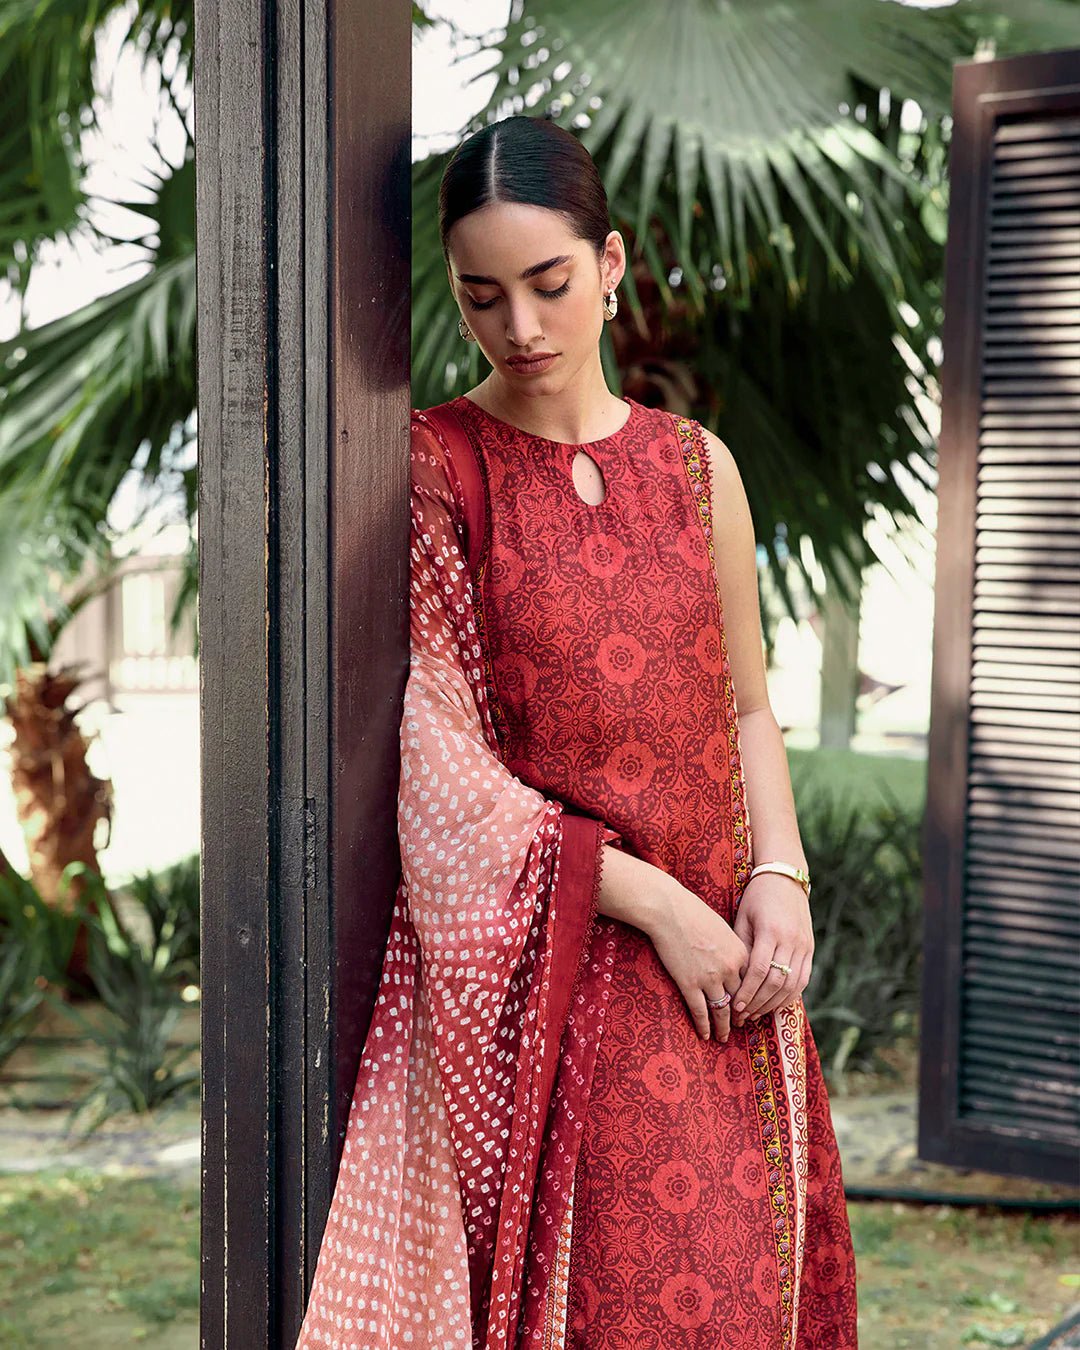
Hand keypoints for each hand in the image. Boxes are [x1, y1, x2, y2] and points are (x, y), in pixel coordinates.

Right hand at [644, 881, 750, 1041]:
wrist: (669, 910)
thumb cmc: (693, 912)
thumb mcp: (722, 928)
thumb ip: (731, 947)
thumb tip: (733, 960)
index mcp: (741, 953)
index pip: (751, 983)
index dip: (751, 998)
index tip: (749, 1007)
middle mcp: (730, 969)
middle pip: (740, 1000)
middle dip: (741, 1016)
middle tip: (741, 1027)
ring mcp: (710, 978)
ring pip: (722, 1011)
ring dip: (723, 1027)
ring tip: (723, 1037)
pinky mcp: (690, 983)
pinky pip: (700, 1011)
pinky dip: (703, 1025)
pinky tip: (704, 1034)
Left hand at [731, 873, 813, 1025]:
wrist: (786, 878)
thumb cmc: (757, 897)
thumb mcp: (744, 917)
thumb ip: (742, 946)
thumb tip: (734, 979)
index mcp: (771, 930)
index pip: (759, 969)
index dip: (747, 991)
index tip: (734, 1005)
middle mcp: (791, 940)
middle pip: (776, 981)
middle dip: (758, 1003)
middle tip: (742, 1016)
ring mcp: (804, 945)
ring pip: (792, 984)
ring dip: (773, 1003)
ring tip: (755, 1014)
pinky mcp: (810, 949)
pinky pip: (803, 979)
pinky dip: (789, 996)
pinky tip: (774, 1004)